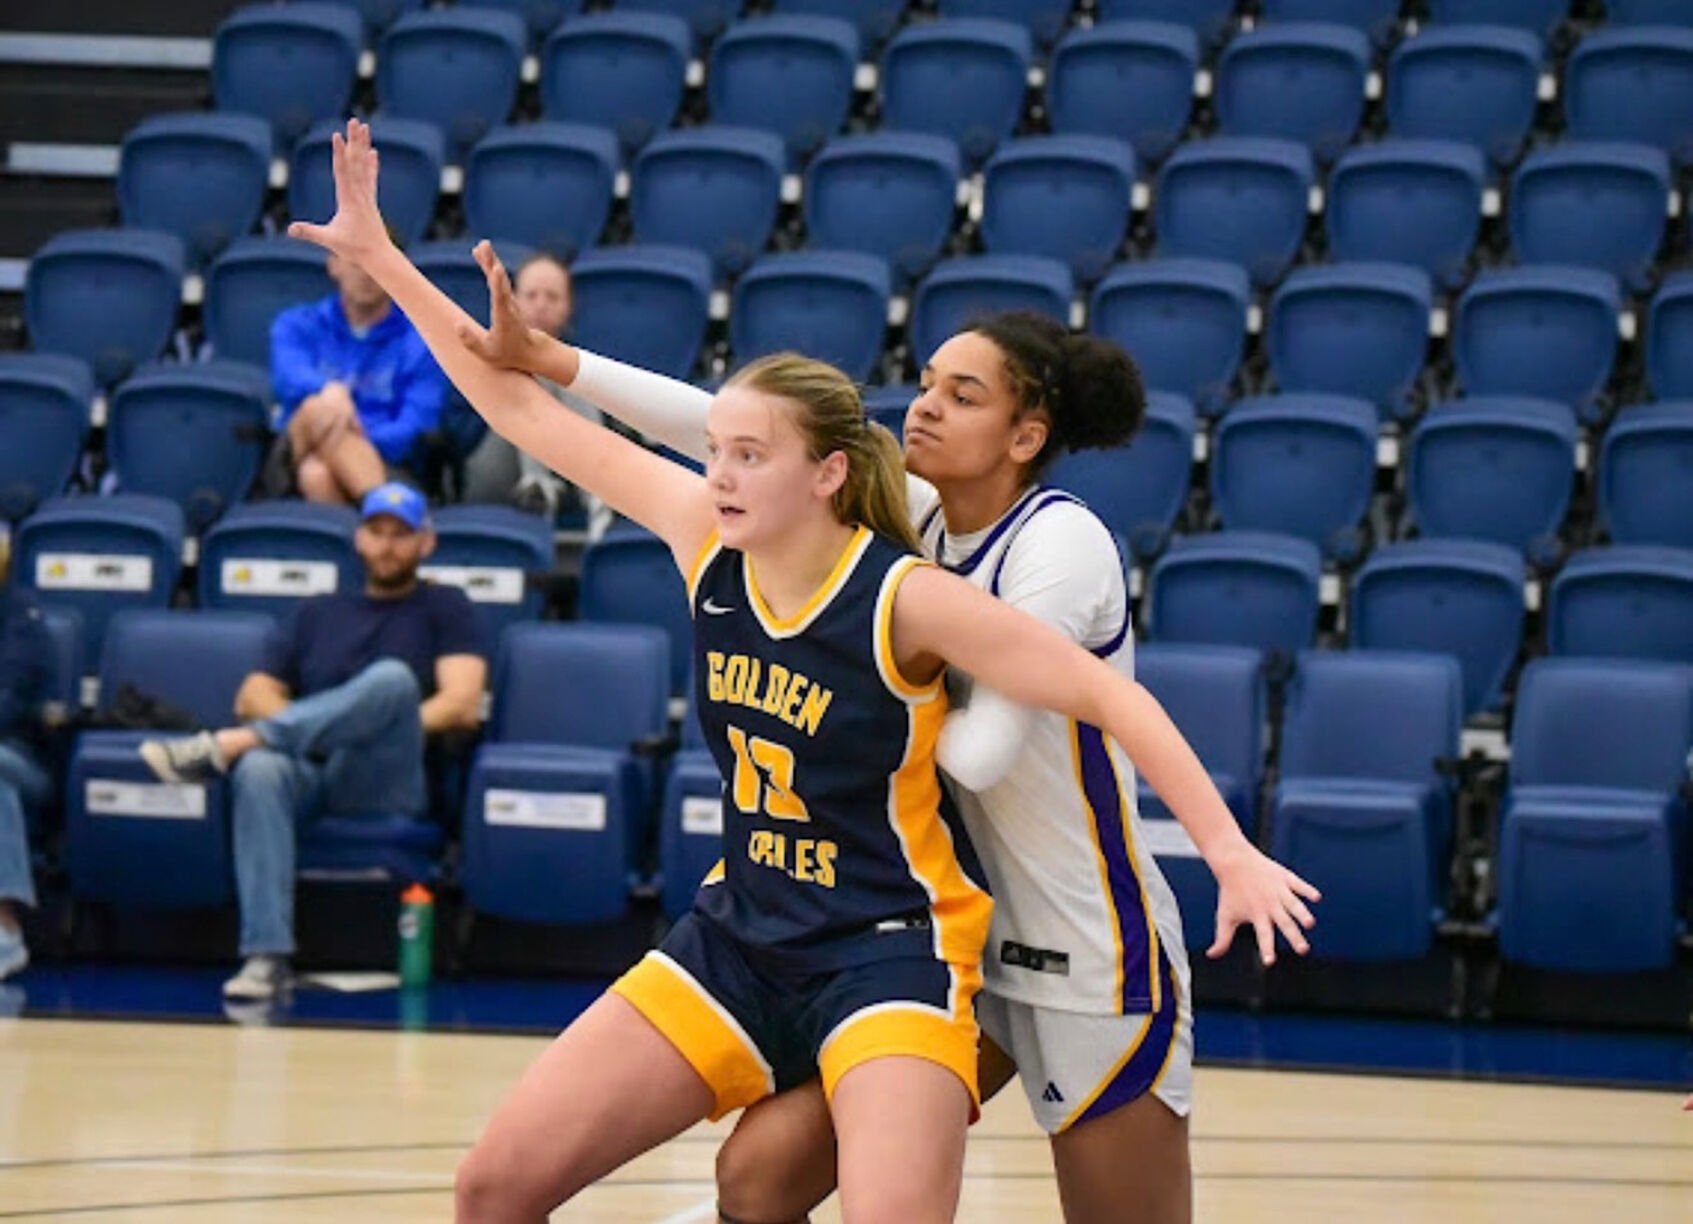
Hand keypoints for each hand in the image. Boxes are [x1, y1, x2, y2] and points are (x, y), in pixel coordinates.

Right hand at [287, 118, 393, 265]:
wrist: (379, 256)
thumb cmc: (355, 249)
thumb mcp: (330, 240)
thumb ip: (310, 233)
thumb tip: (290, 229)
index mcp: (349, 199)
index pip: (343, 171)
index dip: (339, 153)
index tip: (337, 135)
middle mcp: (360, 193)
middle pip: (356, 161)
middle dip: (354, 140)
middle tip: (355, 120)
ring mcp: (366, 196)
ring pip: (364, 165)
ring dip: (363, 146)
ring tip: (364, 127)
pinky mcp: (370, 200)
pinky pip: (370, 177)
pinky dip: (370, 164)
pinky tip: (373, 152)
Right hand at [454, 240, 545, 372]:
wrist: (530, 351)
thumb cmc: (507, 354)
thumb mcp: (487, 354)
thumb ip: (471, 342)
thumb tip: (457, 326)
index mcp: (504, 319)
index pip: (501, 299)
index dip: (498, 284)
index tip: (496, 269)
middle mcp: (509, 306)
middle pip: (500, 282)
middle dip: (492, 264)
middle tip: (486, 246)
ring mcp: (509, 300)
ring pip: (499, 277)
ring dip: (490, 260)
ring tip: (481, 245)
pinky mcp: (506, 297)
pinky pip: (497, 278)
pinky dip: (488, 265)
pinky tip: (479, 252)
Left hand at [1207, 843, 1320, 965]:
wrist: (1233, 862)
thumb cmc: (1230, 891)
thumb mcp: (1224, 916)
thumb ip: (1222, 938)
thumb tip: (1212, 955)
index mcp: (1257, 915)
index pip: (1263, 935)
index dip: (1266, 949)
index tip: (1269, 962)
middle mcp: (1269, 904)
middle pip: (1284, 923)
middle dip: (1294, 936)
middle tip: (1303, 949)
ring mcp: (1279, 890)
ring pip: (1293, 904)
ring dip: (1302, 913)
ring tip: (1310, 923)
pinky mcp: (1285, 877)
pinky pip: (1298, 884)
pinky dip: (1307, 890)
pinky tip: (1316, 897)